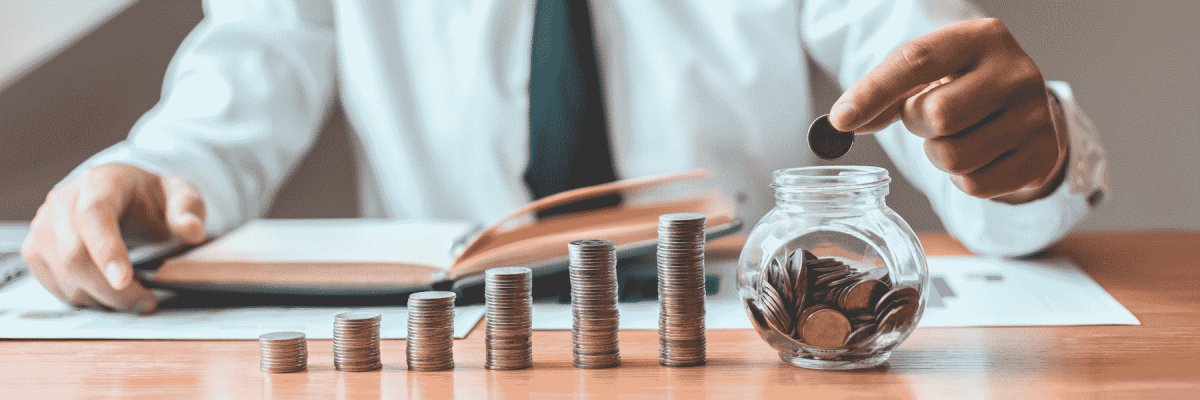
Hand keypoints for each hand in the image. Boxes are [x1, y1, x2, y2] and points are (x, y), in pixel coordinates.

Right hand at [20, 163, 205, 313]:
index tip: (125, 280)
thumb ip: (189, 209)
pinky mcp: (35, 252)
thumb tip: (192, 230)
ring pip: (65, 277)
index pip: (93, 216)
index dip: (107, 250)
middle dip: (112, 290)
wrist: (119, 198)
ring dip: (103, 299)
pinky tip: (113, 295)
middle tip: (145, 302)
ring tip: (136, 297)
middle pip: (75, 255)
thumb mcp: (180, 195)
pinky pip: (58, 288)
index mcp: (98, 183)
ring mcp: (43, 228)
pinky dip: (89, 300)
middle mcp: (61, 202)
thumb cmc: (149, 198)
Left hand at [829, 18, 1067, 202]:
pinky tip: (978, 156)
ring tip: (956, 136)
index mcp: (983, 38)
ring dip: (938, 155)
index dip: (874, 91)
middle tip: (930, 118)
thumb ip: (884, 93)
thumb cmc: (964, 88)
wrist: (1025, 112)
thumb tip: (842, 121)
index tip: (841, 119)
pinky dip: (962, 179)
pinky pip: (974, 185)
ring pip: (952, 157)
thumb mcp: (929, 75)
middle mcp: (1016, 72)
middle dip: (918, 125)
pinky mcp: (1042, 155)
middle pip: (935, 115)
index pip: (917, 60)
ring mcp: (1035, 115)